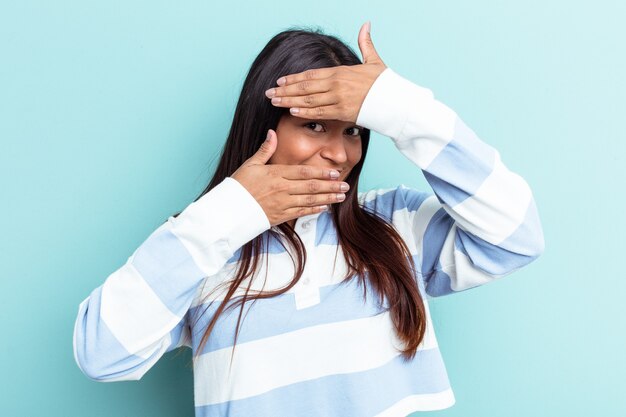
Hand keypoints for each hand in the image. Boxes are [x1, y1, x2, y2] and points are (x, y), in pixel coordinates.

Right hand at [230, 130, 350, 226]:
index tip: (334, 172)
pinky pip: (301, 212)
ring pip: (310, 201)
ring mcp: (282, 204)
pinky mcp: (281, 216)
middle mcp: (282, 189)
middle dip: (330, 186)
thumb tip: (272, 132)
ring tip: (340, 196)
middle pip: (312, 187)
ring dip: (327, 198)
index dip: (321, 172)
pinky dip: (314, 210)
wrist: (229, 210)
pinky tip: (325, 208)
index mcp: (276, 174)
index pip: (304, 172)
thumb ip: (265, 149)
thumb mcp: (250, 164)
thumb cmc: (239, 186)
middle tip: (345, 185)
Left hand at [264, 21, 386, 122]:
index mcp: (340, 72)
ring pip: (308, 101)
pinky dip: (305, 112)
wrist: (396, 101)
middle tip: (269, 92)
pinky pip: (319, 113)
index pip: (311, 75)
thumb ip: (366, 43)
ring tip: (274, 101)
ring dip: (289, 101)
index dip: (293, 78)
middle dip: (284, 90)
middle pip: (304, 88)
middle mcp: (336, 85)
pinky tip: (292, 112)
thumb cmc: (385, 83)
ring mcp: (338, 99)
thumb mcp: (374, 61)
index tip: (280, 80)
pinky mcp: (342, 113)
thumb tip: (366, 24)